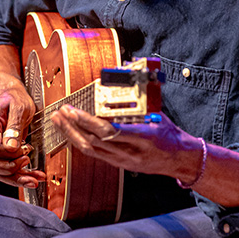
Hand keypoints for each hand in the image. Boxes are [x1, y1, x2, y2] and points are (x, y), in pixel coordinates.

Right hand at [0, 84, 47, 188]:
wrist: (10, 94)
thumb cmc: (15, 98)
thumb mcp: (20, 106)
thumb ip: (15, 126)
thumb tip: (12, 149)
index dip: (10, 155)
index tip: (26, 150)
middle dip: (10, 171)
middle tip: (28, 165)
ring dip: (14, 178)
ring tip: (34, 180)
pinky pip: (2, 169)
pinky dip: (16, 175)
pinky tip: (31, 176)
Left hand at [48, 105, 203, 180]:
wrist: (180, 159)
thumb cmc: (170, 134)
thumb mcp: (159, 113)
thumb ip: (139, 98)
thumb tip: (126, 73)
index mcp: (143, 137)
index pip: (110, 131)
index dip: (88, 121)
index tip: (73, 110)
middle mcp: (131, 152)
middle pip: (95, 141)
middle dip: (74, 126)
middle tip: (61, 112)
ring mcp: (123, 161)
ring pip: (91, 149)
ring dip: (71, 134)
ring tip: (59, 121)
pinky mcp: (118, 164)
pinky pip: (94, 153)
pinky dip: (79, 141)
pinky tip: (69, 132)